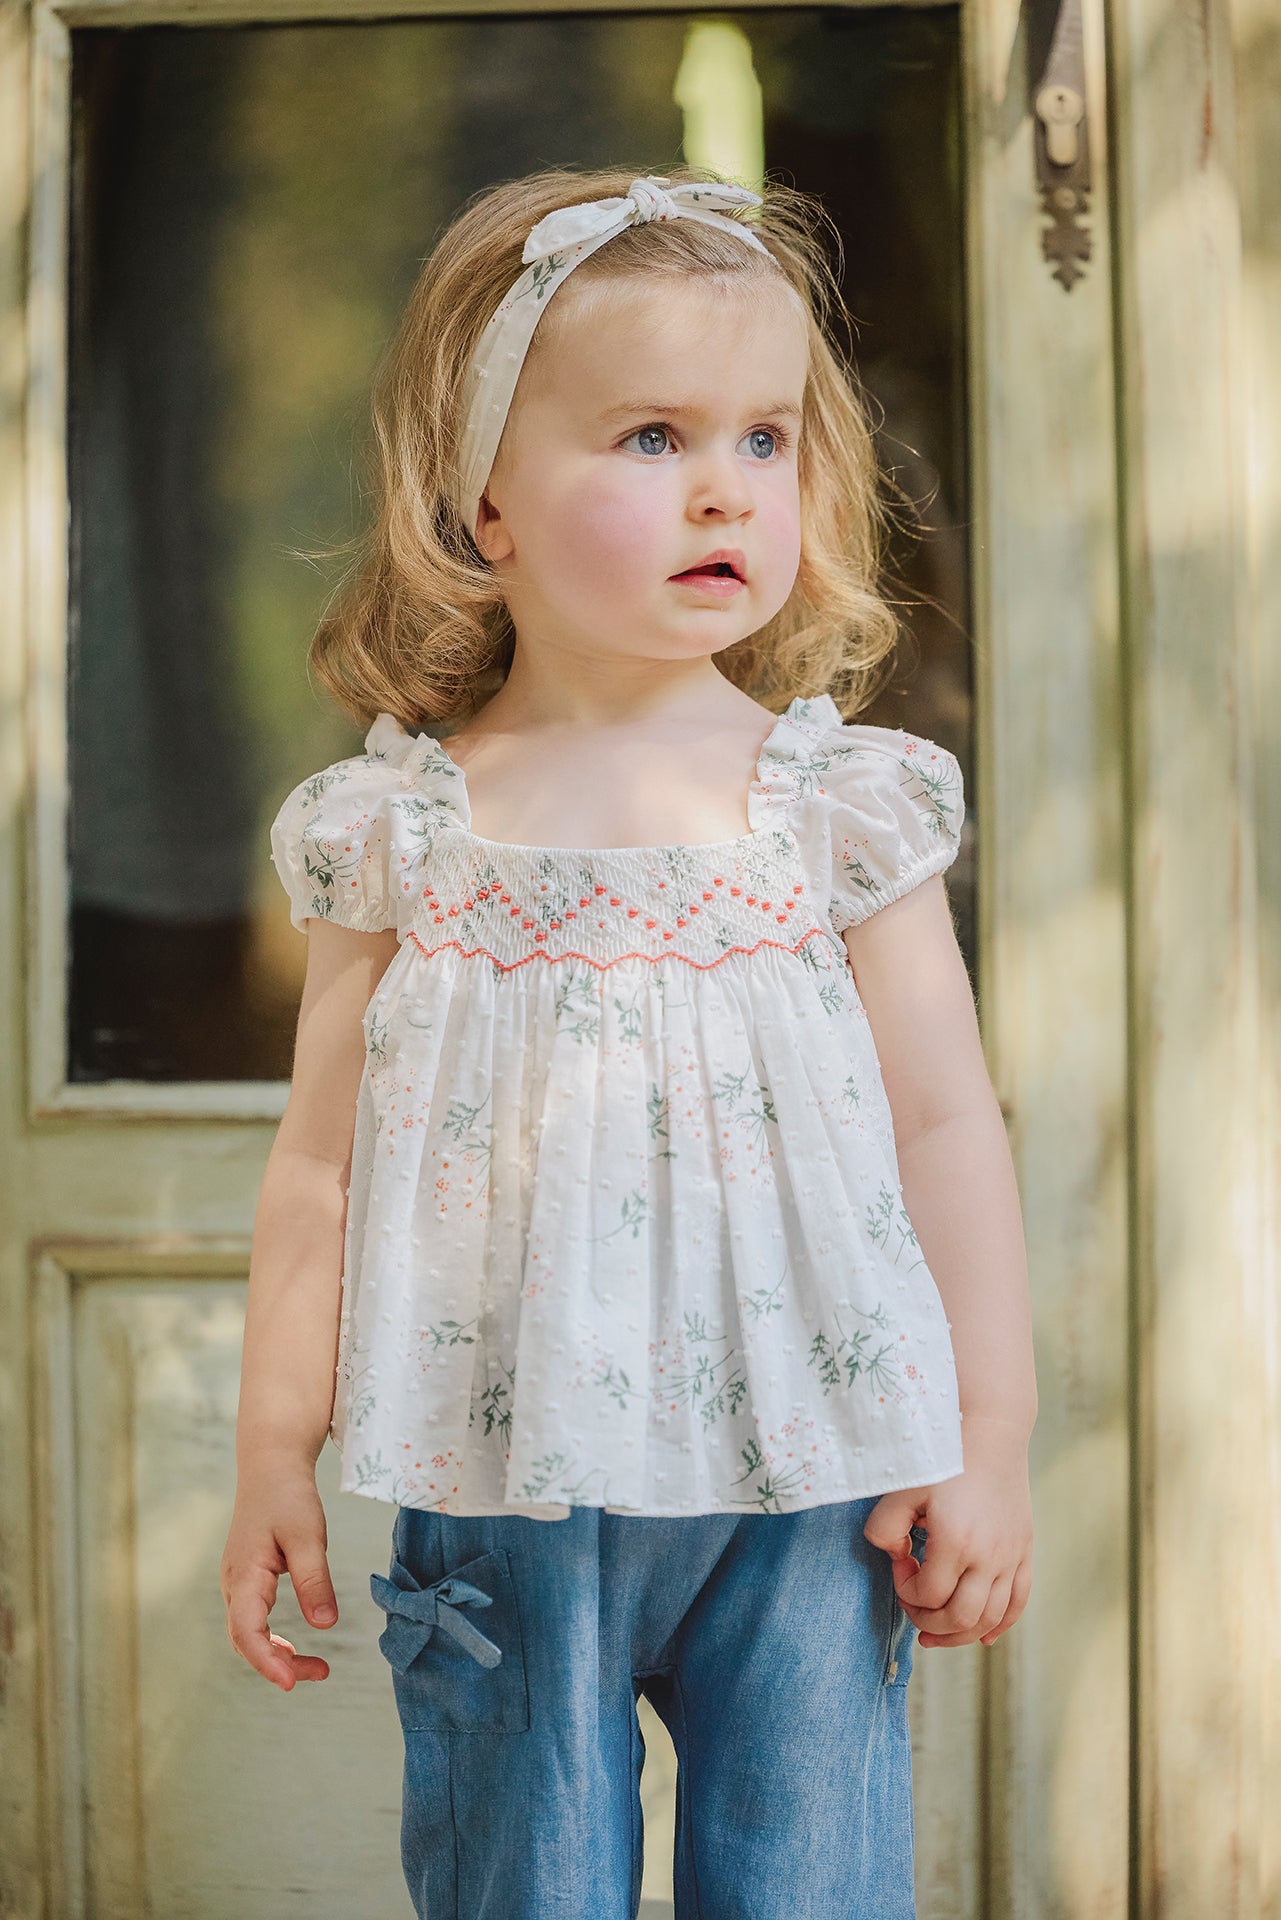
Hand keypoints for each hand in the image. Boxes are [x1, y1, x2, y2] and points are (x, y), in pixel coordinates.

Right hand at [221, 1458, 338, 1689]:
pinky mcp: (248, 1580)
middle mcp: (234, 1584)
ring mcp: (238, 1583)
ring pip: (247, 1634)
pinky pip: (253, 1621)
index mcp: (245, 1574)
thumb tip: (326, 1626)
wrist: (271, 1466)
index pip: (248, 1632)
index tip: (292, 1682)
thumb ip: (315, 1580)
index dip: (267, 1662)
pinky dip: (272, 1641)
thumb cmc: (289, 1496)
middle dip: (278, 1665)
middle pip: (245, 1640)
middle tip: (321, 1673)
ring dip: (276, 1655)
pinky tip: (294, 1649)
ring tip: (317, 1668)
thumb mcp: (308, 1535)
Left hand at [863, 1413, 1033, 1648]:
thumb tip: (895, 1559)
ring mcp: (1011, 1556)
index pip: (929, 1595)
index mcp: (956, 1541)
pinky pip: (1018, 1603)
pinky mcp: (1024, 1551)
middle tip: (912, 1604)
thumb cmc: (943, 1457)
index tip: (900, 1564)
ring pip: (989, 1618)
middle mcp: (989, 1556)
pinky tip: (983, 1637)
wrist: (991, 1433)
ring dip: (960, 1635)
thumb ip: (884, 1528)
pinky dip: (1000, 1626)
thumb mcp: (902, 1488)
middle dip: (929, 1622)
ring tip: (934, 1632)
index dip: (906, 1591)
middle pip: (960, 1618)